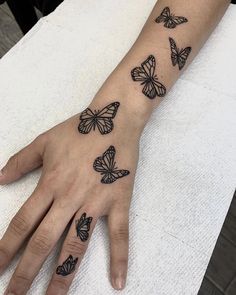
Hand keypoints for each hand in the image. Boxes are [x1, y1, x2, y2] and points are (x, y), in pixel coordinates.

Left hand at [0, 73, 145, 294]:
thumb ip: (20, 161)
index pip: (22, 224)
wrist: (113, 122)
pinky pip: (119, 234)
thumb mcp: (44, 141)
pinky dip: (119, 258)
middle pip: (43, 242)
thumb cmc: (78, 130)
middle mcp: (70, 199)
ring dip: (63, 276)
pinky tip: (118, 282)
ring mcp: (95, 203)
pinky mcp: (118, 203)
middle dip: (26, 274)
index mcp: (50, 184)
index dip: (5, 250)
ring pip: (76, 246)